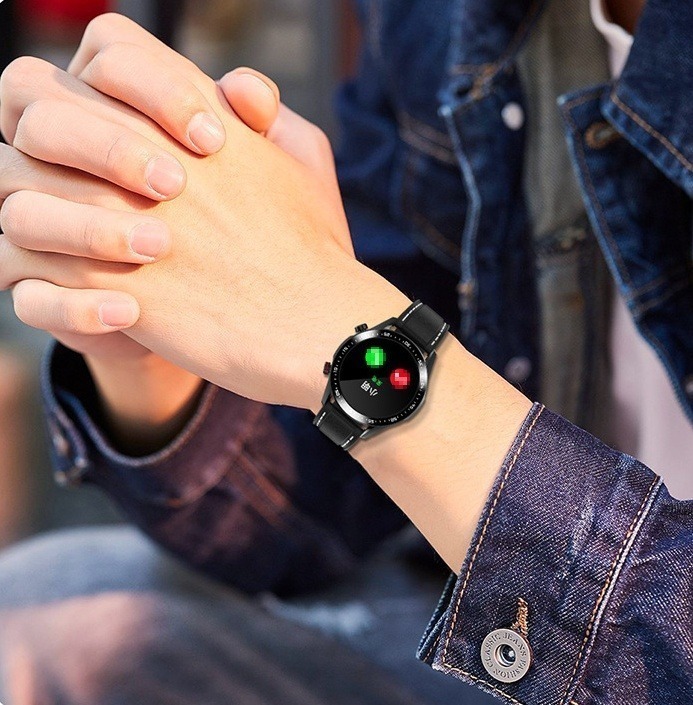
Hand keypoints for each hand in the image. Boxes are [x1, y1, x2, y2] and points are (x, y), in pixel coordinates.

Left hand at [0, 23, 394, 410]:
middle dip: (46, 143)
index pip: (110, 49)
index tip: (134, 130)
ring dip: (38, 217)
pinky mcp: (121, 297)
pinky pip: (38, 285)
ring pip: (17, 197)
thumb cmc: (316, 250)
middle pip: (38, 108)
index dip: (105, 82)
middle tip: (81, 189)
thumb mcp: (307, 160)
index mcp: (197, 122)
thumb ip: (267, 113)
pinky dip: (50, 289)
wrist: (320, 328)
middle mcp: (150, 162)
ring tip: (77, 249)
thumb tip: (235, 86)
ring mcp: (127, 229)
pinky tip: (92, 297)